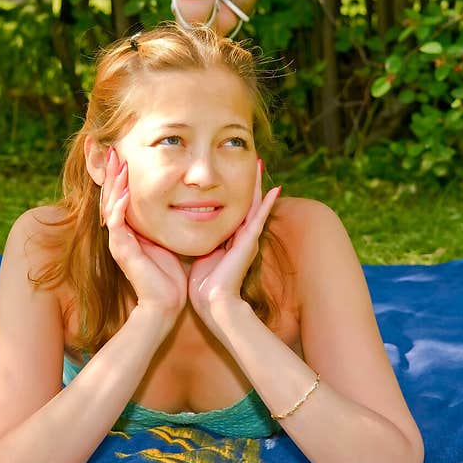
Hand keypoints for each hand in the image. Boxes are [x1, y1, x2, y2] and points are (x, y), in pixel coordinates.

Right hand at [101, 147, 186, 318]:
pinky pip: (116, 223)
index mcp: (130, 230)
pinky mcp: (121, 251)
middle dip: (111, 172)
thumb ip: (167, 222)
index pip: (120, 196)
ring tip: (118, 164)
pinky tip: (124, 192)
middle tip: (113, 149)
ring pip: (110, 206)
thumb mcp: (169, 240)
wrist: (167, 303)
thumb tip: (181, 203)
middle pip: (110, 195)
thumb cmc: (171, 276)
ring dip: (115, 183)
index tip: (123, 154)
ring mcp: (118, 242)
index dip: (120, 176)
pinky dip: (119, 206)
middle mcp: (120, 234)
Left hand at [188, 161, 280, 326]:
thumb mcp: (201, 253)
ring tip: (259, 165)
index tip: (232, 173)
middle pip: (246, 203)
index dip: (233, 192)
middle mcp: (242, 236)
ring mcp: (248, 239)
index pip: (234, 210)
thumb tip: (187, 226)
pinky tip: (275, 189)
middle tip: (252, 161)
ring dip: (257, 185)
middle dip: (248, 183)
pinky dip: (267, 203)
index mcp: (230, 239)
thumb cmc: (203, 283)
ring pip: (254, 205)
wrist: (213, 301)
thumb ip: (200, 240)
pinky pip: (259, 218)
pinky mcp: (249, 242)